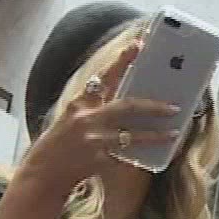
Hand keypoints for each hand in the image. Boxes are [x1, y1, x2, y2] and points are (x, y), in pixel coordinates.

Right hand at [17, 41, 181, 196]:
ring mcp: (94, 140)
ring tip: (175, 133)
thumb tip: (124, 104)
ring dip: (157, 136)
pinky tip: (156, 156)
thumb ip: (93, 109)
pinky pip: (128, 156)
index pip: (103, 77)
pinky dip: (141, 156)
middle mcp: (87, 119)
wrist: (43, 172)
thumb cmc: (58, 144)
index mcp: (79, 104)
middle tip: (174, 107)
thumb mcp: (71, 119)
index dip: (122, 61)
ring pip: (134, 135)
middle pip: (127, 106)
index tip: (138, 46)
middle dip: (154, 106)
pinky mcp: (100, 160)